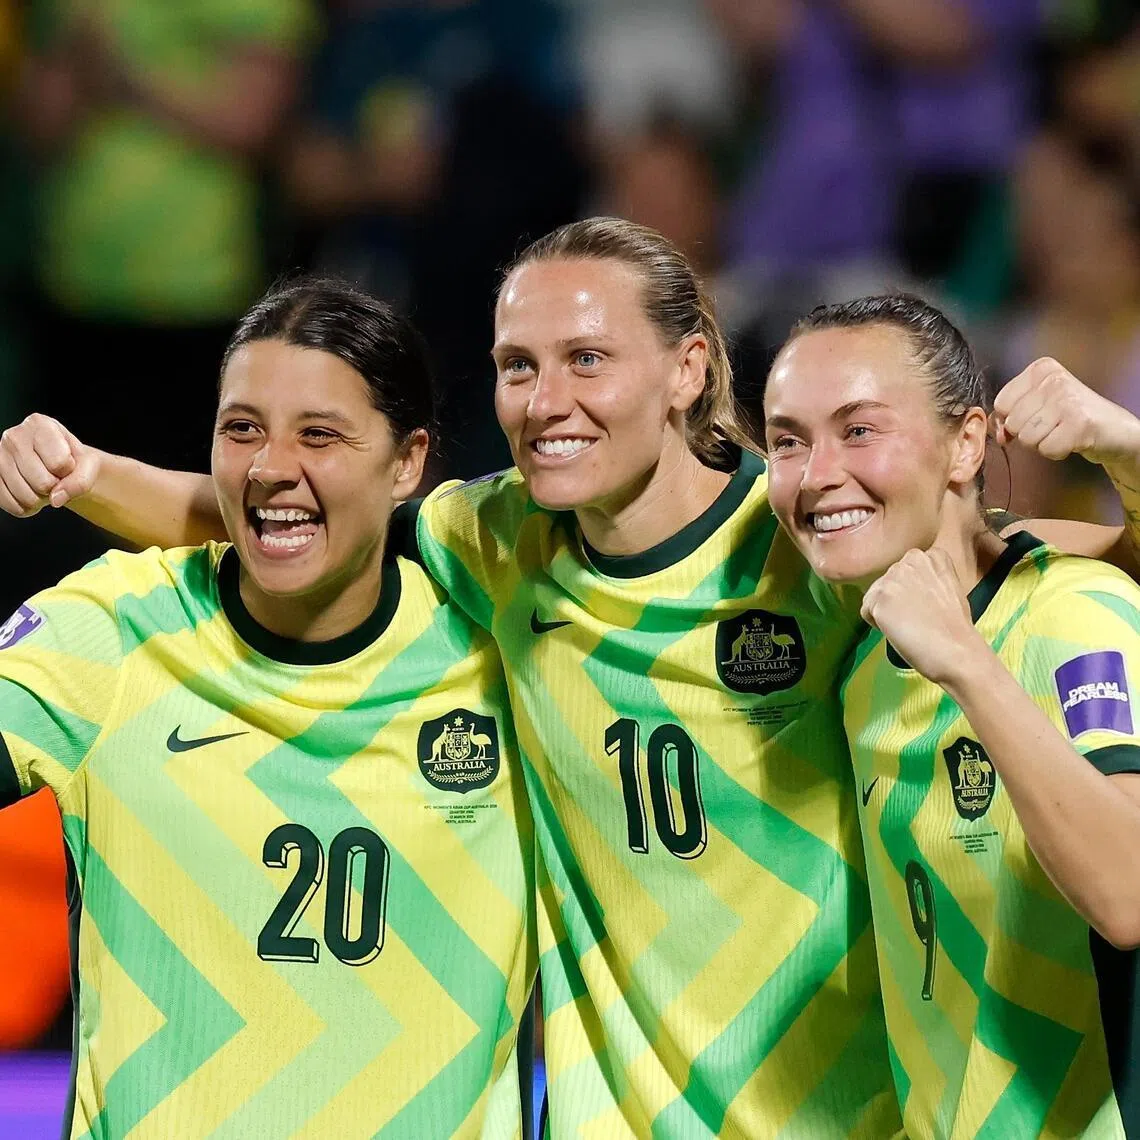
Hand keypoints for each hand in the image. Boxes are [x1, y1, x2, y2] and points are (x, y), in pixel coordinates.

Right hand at [0, 414, 100, 516]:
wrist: (56, 465)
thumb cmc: (71, 459)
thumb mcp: (87, 465)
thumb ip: (81, 482)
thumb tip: (56, 499)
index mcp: (39, 424)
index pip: (59, 462)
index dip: (68, 470)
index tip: (66, 463)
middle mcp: (13, 437)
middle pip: (42, 483)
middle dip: (55, 486)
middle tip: (54, 476)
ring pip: (26, 497)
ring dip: (42, 498)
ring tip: (43, 483)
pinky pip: (12, 506)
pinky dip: (27, 508)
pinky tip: (31, 493)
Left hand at [861, 548, 985, 684]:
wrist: (956, 650)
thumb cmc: (955, 627)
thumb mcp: (948, 587)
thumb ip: (926, 578)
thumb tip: (907, 588)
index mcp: (930, 556)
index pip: (905, 571)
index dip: (911, 592)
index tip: (925, 606)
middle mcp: (910, 560)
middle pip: (887, 581)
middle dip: (895, 600)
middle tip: (915, 618)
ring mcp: (893, 577)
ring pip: (874, 595)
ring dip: (885, 612)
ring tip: (909, 625)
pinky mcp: (879, 597)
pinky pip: (866, 611)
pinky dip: (877, 625)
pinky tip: (900, 630)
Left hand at [992, 357, 1139, 470]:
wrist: (1115, 429)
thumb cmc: (1071, 417)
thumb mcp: (1038, 405)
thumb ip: (1010, 414)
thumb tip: (997, 433)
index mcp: (1041, 369)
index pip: (1001, 403)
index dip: (1012, 418)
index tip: (1035, 416)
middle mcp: (1054, 380)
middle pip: (1012, 422)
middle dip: (1028, 433)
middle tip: (1053, 425)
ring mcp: (1067, 400)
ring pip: (1027, 438)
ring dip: (1043, 443)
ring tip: (1062, 431)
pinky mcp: (1079, 423)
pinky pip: (1046, 449)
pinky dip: (1057, 452)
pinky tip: (1071, 440)